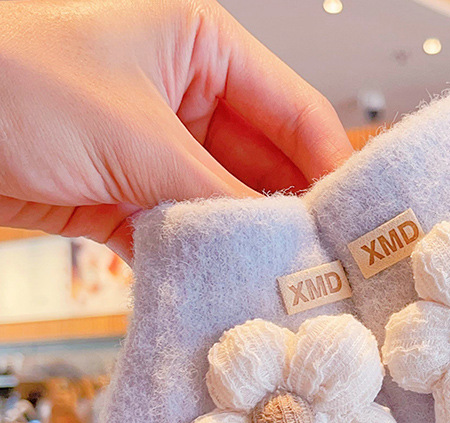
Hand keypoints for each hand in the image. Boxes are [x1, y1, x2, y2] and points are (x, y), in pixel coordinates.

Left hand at [0, 0, 351, 259]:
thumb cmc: (8, 78)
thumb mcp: (138, 136)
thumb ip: (221, 194)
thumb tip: (284, 243)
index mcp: (204, 49)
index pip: (297, 113)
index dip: (332, 170)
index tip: (355, 227)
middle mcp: (188, 98)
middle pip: (267, 166)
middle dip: (291, 218)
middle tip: (323, 270)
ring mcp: (157, 149)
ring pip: (225, 205)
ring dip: (244, 244)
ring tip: (280, 286)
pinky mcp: (125, 194)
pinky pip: (181, 231)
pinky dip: (198, 259)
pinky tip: (222, 287)